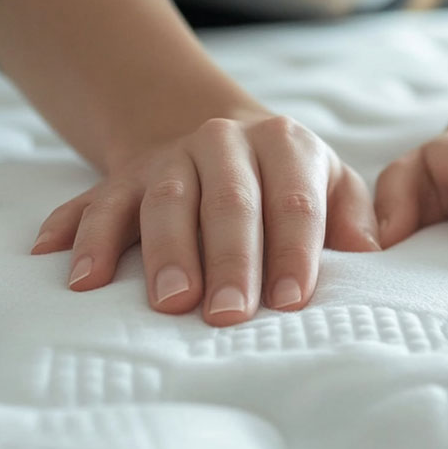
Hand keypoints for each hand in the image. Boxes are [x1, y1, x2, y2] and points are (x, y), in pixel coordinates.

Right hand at [30, 113, 379, 324]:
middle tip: (226, 316)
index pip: (294, 200)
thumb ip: (353, 214)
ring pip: (164, 202)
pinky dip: (83, 238)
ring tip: (166, 302)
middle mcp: (224, 143)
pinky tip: (77, 277)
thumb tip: (370, 251)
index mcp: (284, 145)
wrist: (214, 133)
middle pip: (227, 203)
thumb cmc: (287, 179)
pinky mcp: (122, 178)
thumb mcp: (331, 181)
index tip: (292, 301)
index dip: (294, 250)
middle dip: (228, 261)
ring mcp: (169, 158)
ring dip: (164, 253)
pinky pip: (96, 204)